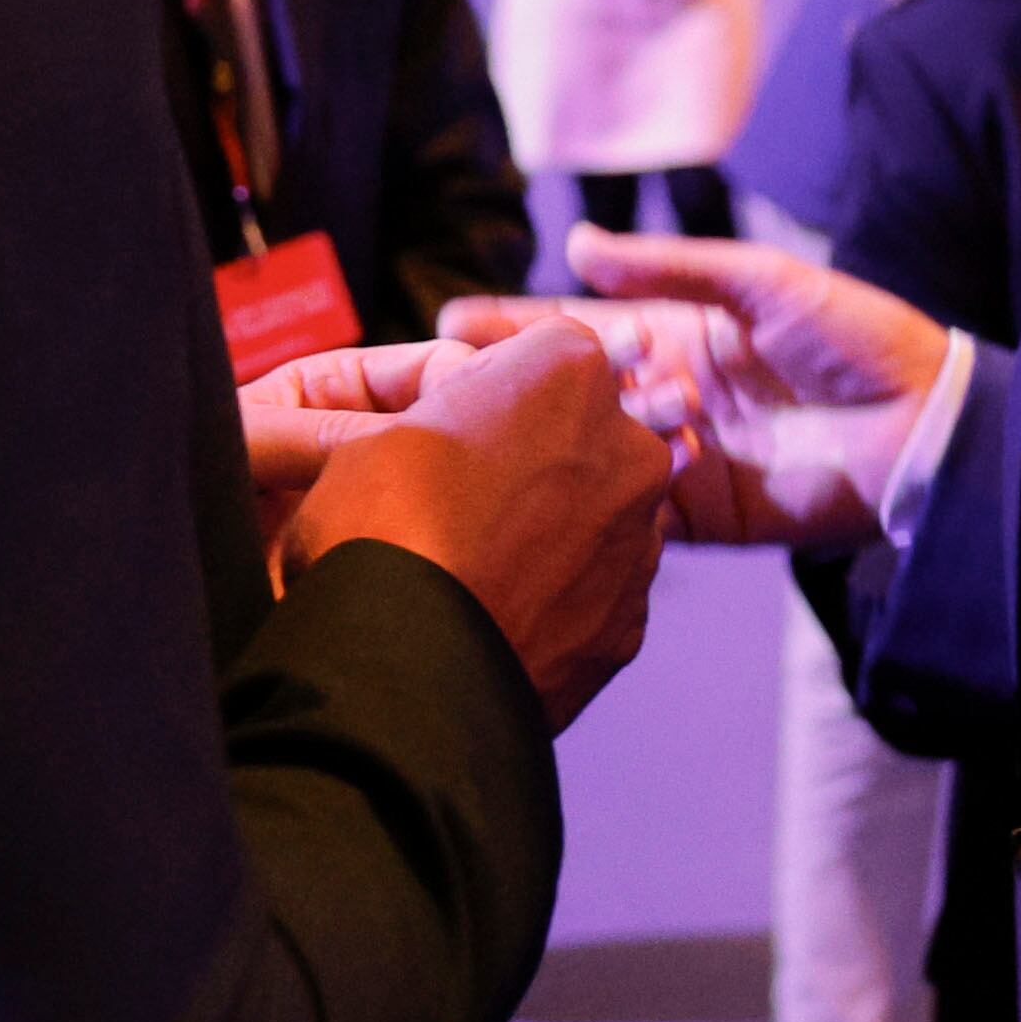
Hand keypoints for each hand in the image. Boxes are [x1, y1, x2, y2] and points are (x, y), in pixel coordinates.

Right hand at [281, 319, 667, 729]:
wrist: (406, 669)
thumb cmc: (381, 532)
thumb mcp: (382, 431)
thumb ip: (448, 412)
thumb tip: (448, 437)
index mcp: (571, 372)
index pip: (548, 352)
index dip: (499, 387)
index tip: (462, 423)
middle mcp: (629, 446)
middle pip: (586, 435)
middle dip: (541, 458)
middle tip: (467, 501)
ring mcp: (639, 540)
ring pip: (600, 515)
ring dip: (556, 530)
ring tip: (479, 567)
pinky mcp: (631, 621)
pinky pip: (597, 592)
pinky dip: (560, 599)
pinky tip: (503, 613)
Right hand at [444, 231, 950, 550]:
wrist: (925, 428)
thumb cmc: (854, 336)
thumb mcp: (762, 282)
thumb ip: (671, 270)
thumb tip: (577, 246)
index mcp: (681, 334)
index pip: (581, 329)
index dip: (515, 329)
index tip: (447, 325)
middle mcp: (669, 397)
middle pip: (569, 396)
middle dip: (504, 394)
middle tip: (428, 395)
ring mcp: (681, 460)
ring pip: (588, 457)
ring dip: (534, 454)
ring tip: (463, 453)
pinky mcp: (704, 516)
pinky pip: (633, 516)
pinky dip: (589, 512)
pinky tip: (533, 511)